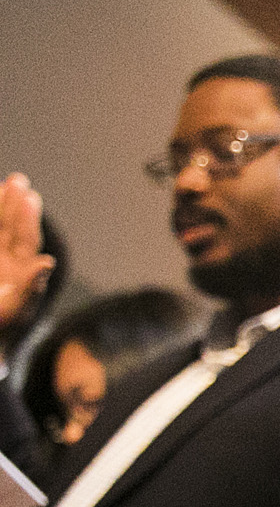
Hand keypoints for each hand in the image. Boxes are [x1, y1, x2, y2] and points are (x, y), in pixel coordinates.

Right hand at [0, 174, 55, 332]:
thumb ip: (30, 287)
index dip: (27, 219)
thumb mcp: (14, 310)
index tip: (29, 196)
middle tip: (19, 180)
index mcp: (22, 273)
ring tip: (8, 183)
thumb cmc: (1, 326)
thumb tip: (47, 262)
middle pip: (12, 228)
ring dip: (0, 206)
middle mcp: (9, 262)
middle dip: (15, 204)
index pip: (26, 240)